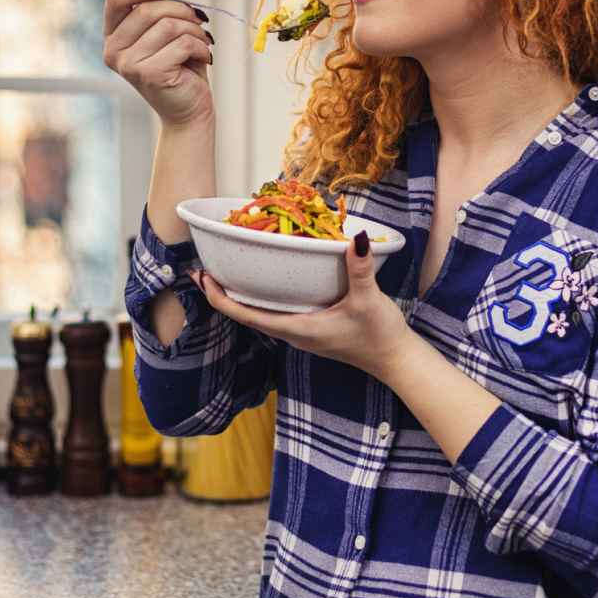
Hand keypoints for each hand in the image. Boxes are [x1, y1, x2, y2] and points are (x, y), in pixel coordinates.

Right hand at [102, 0, 216, 128]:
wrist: (189, 110)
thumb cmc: (180, 67)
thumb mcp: (166, 29)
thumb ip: (152, 2)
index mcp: (113, 35)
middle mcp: (113, 50)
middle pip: (149, 9)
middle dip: (183, 11)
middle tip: (199, 22)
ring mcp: (128, 64)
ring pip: (168, 25)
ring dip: (195, 31)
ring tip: (202, 43)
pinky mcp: (148, 74)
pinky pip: (182, 43)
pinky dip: (201, 47)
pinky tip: (205, 57)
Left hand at [192, 231, 422, 380]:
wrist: (395, 360)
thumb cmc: (379, 335)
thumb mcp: (368, 299)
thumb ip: (360, 269)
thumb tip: (355, 237)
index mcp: (296, 328)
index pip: (244, 315)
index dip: (219, 297)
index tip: (202, 276)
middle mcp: (292, 332)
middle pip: (246, 314)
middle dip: (223, 293)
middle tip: (206, 266)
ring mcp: (300, 332)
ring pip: (260, 313)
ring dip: (241, 295)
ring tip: (228, 269)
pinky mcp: (311, 328)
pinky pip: (277, 312)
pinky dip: (263, 296)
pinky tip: (267, 279)